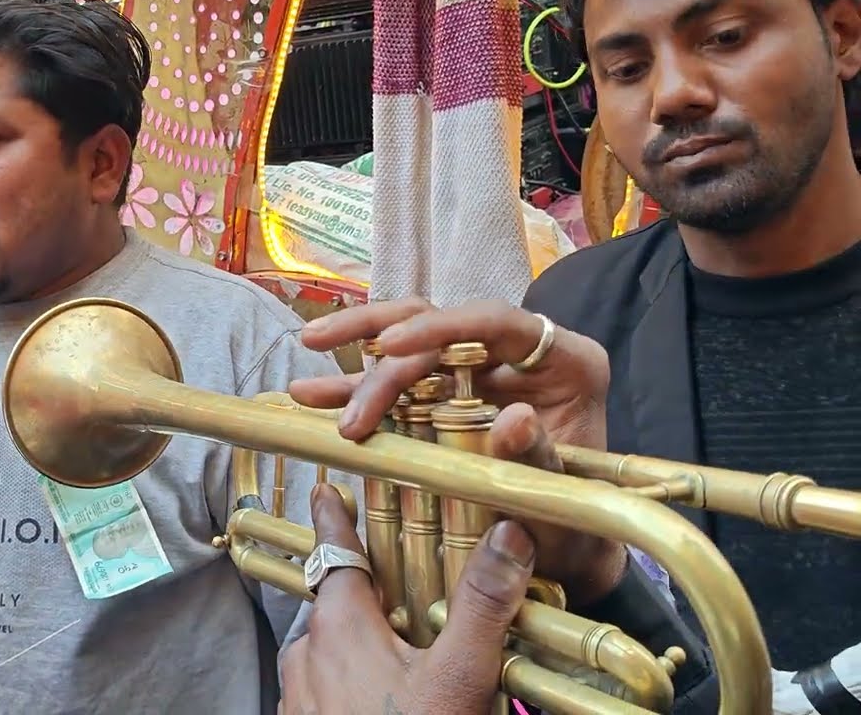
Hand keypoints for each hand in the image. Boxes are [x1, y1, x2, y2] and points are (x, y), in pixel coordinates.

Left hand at [281, 485, 535, 714]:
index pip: (335, 551)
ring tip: (402, 654)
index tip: (326, 489)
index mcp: (339, 627)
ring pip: (329, 651)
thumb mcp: (459, 677)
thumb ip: (482, 606)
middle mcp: (307, 655)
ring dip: (358, 643)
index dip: (334, 518)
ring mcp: (299, 699)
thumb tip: (508, 535)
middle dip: (365, 592)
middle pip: (335, 604)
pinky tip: (385, 702)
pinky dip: (351, 683)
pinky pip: (325, 692)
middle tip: (399, 588)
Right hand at [291, 298, 624, 605]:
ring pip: (408, 346)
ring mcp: (477, 376)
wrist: (562, 556)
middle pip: (439, 323)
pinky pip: (395, 388)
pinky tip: (313, 400)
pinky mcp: (446, 401)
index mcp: (562, 362)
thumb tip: (515, 420)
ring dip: (353, 359)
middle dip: (376, 336)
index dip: (440, 326)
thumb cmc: (572, 527)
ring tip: (306, 372)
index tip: (390, 347)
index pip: (496, 320)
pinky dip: (354, 394)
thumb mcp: (557, 498)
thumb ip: (537, 459)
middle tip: (324, 349)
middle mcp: (516, 358)